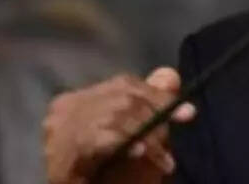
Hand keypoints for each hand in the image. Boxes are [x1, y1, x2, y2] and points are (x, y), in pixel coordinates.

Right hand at [43, 67, 196, 183]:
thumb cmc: (107, 172)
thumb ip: (147, 105)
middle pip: (123, 97)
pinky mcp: (64, 150)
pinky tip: (138, 153)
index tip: (187, 113)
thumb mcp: (134, 135)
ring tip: (163, 161)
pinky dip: (126, 143)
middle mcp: (66, 108)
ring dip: (147, 138)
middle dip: (155, 117)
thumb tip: (172, 76)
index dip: (159, 97)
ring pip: (117, 115)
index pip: (125, 84)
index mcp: (79, 100)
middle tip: (172, 141)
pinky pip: (103, 138)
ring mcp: (61, 128)